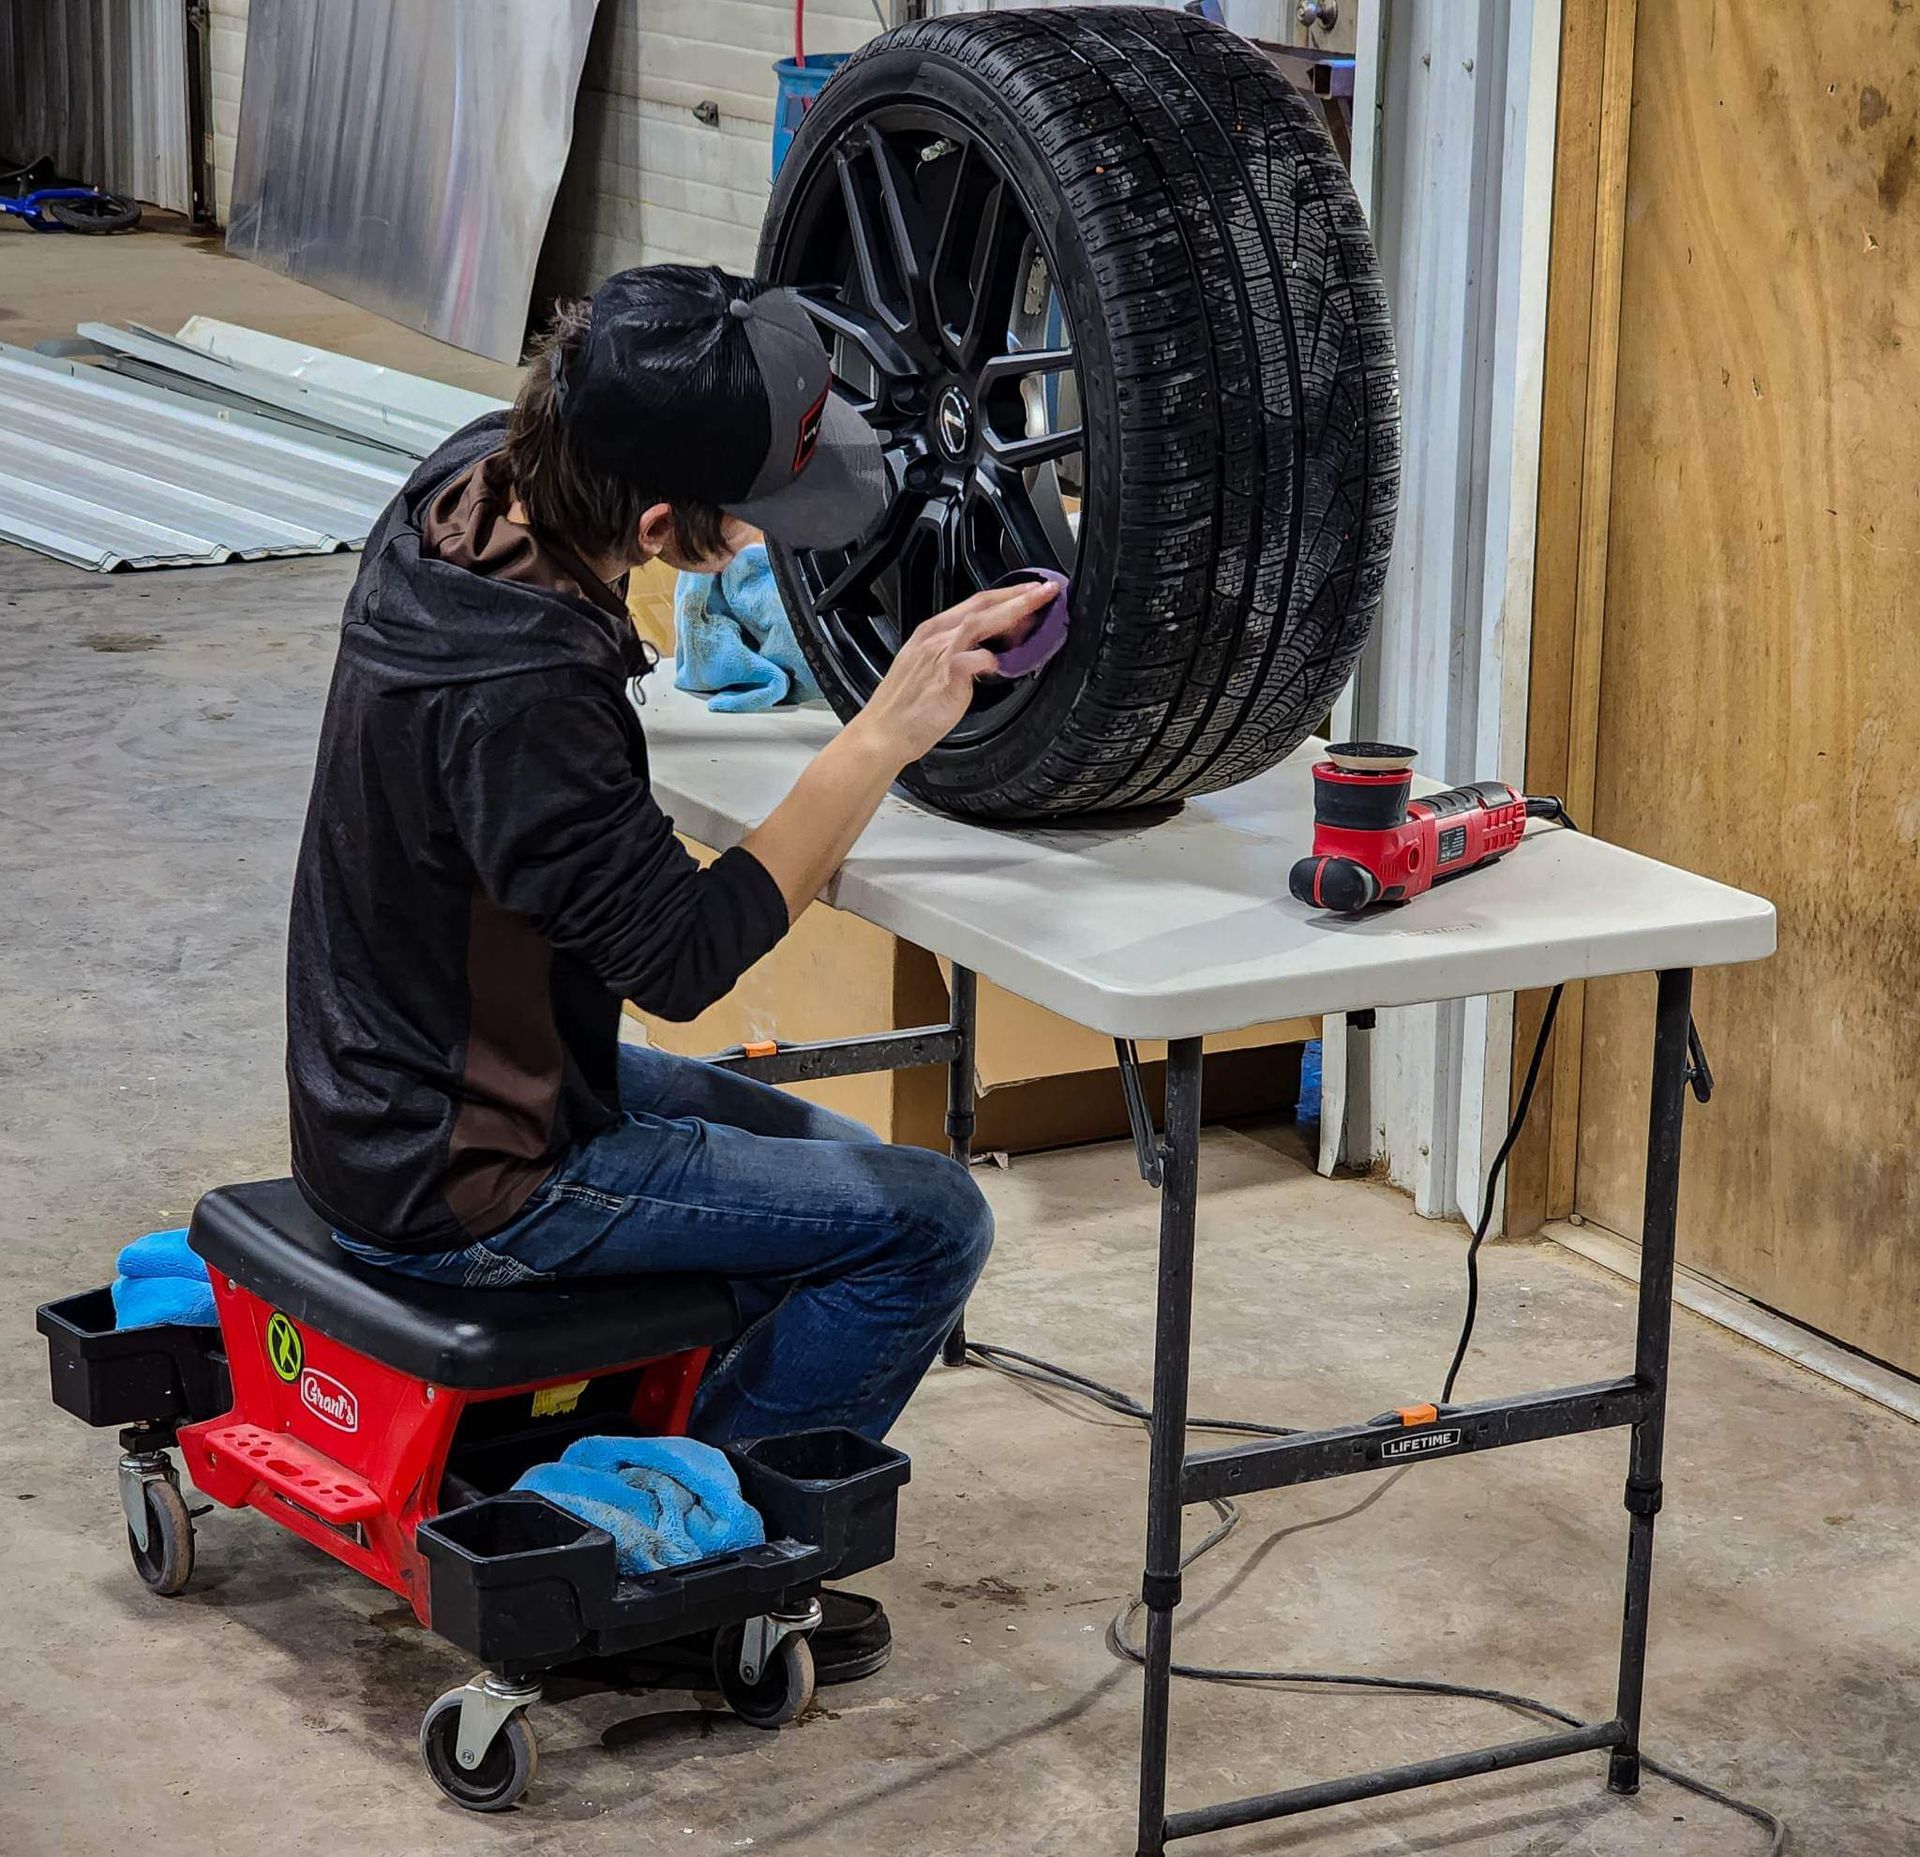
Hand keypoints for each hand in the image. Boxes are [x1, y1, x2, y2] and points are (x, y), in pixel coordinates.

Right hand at [851, 581, 1056, 766]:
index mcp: (931, 632)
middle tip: (1046, 590)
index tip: (1029, 591)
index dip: (1005, 594)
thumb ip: (959, 656)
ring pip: (982, 622)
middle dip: (1017, 595)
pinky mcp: (947, 675)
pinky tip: (1003, 664)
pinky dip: (994, 658)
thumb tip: (990, 652)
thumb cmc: (904, 707)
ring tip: (1038, 608)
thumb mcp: (928, 669)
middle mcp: (935, 637)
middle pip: (983, 605)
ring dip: (1014, 611)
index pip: (975, 604)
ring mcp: (940, 653)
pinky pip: (978, 658)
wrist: (884, 732)